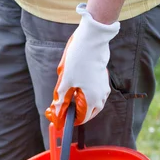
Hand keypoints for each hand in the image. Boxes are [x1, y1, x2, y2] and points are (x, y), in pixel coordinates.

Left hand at [45, 4, 119, 128]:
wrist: (92, 40)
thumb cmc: (78, 60)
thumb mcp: (65, 83)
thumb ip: (60, 102)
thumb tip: (56, 116)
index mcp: (92, 100)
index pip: (81, 119)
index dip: (69, 118)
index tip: (58, 114)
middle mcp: (101, 97)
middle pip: (88, 113)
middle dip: (75, 111)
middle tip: (62, 103)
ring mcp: (104, 88)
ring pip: (92, 103)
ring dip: (81, 103)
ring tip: (69, 92)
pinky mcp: (103, 80)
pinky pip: (95, 93)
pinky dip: (86, 94)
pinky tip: (76, 84)